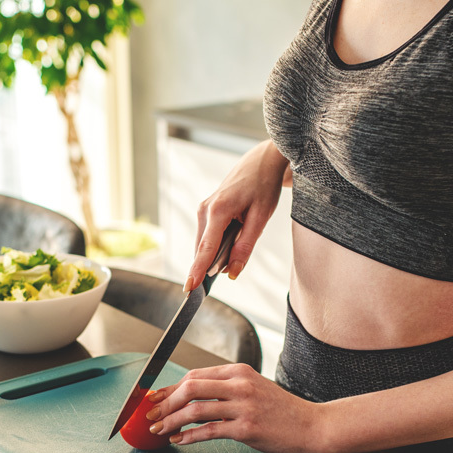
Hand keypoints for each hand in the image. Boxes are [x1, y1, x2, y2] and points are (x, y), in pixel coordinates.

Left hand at [145, 364, 327, 452]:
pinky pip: (209, 431)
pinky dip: (189, 436)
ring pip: (195, 410)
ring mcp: (243, 406)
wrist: (313, 426)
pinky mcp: (247, 429)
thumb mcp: (256, 389)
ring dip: (171, 421)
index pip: (195, 375)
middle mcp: (240, 385)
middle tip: (150, 415)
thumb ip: (228, 389)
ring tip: (159, 430)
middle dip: (164, 403)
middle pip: (190, 388)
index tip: (155, 398)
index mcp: (239, 371)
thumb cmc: (284, 411)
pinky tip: (179, 440)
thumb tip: (193, 397)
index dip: (170, 388)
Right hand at [184, 140, 288, 291]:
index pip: (206, 249)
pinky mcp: (206, 211)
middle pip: (203, 250)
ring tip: (238, 242)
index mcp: (218, 211)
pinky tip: (232, 239)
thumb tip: (231, 273)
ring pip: (204, 244)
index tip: (189, 289)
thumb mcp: (260, 219)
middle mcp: (205, 210)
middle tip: (228, 271)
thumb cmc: (263, 187)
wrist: (261, 162)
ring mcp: (203, 210)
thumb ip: (245, 247)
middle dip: (210, 267)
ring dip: (215, 255)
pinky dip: (216, 246)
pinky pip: (207, 236)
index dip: (198, 271)